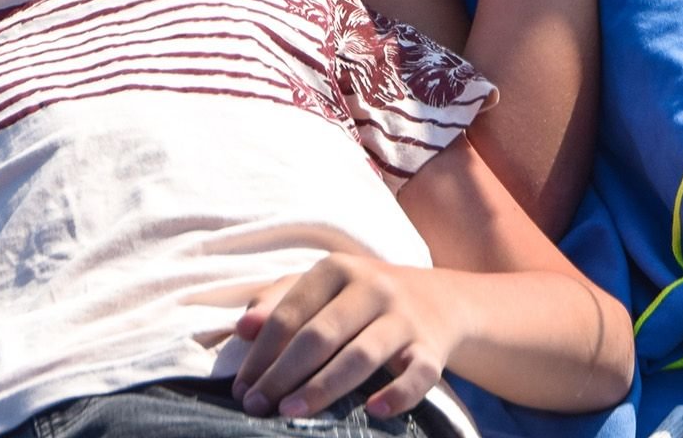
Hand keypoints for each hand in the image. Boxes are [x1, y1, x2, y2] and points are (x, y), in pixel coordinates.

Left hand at [229, 255, 460, 417]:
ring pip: (361, 354)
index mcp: (337, 270)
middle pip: (320, 334)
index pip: (290, 313)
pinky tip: (373, 410)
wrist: (439, 301)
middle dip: (283, 373)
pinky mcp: (431, 348)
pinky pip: (418, 374)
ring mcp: (404, 318)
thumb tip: (243, 329)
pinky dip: (398, 393)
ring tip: (290, 412)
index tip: (242, 387)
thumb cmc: (361, 299)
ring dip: (323, 386)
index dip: (262, 353)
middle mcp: (372, 288)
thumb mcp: (323, 288)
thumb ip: (279, 301)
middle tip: (256, 407)